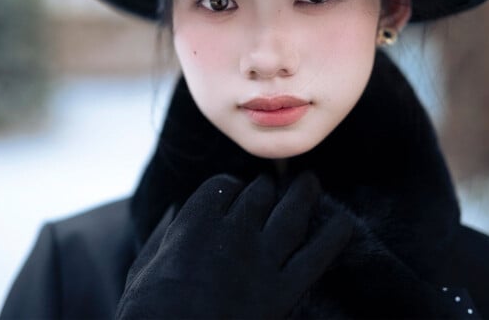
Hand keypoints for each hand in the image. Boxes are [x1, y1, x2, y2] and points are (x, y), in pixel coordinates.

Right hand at [116, 172, 353, 318]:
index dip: (231, 187)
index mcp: (196, 222)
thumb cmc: (148, 312)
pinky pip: (316, 256)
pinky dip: (334, 236)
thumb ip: (166, 231)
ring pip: (291, 213)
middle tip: (273, 184)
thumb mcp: (144, 266)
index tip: (235, 191)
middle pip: (260, 194)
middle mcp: (233, 233)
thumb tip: (177, 209)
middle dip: (267, 186)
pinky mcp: (283, 293)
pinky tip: (344, 222)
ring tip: (310, 181)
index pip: (223, 185)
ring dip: (304, 193)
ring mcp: (262, 262)